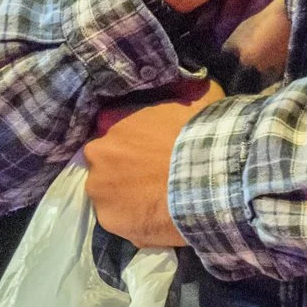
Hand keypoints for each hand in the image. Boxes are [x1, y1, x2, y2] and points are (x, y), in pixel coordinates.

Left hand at [83, 79, 219, 247]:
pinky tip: (161, 220)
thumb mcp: (198, 96)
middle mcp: (97, 155)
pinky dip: (138, 223)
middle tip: (156, 177)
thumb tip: (192, 83)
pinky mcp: (110, 221)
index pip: (111, 128)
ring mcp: (100, 191)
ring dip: (129, 198)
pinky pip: (124, 222)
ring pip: (111, 196)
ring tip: (160, 203)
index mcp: (112, 121)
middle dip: (125, 171)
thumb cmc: (202, 133)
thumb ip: (183, 92)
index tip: (149, 149)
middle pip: (107, 164)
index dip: (131, 141)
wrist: (208, 176)